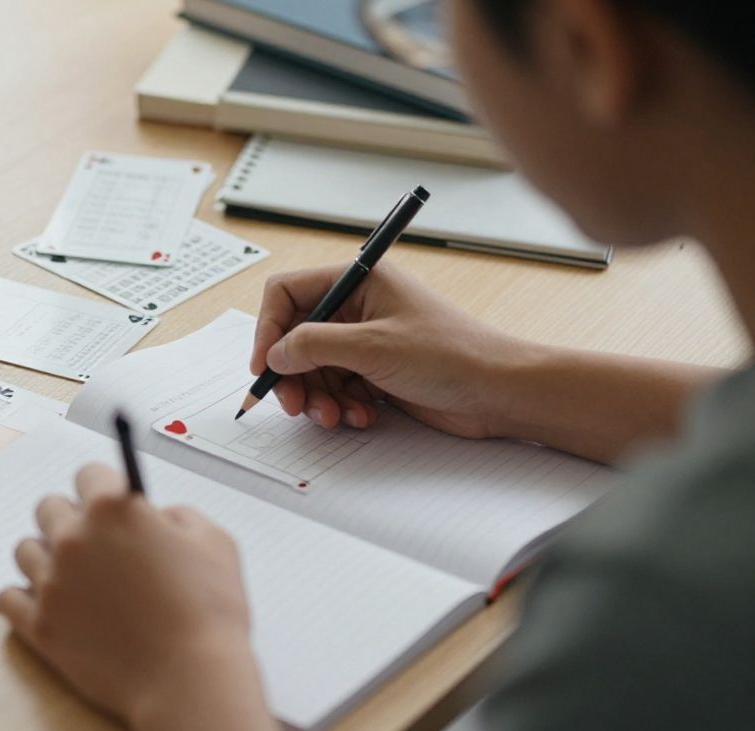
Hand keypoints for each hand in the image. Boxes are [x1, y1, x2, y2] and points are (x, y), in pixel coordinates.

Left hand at [0, 464, 252, 724]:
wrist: (190, 680)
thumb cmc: (208, 612)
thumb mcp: (214, 541)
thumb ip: (178, 516)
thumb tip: (156, 517)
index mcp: (112, 509)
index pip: (88, 474)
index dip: (107, 488)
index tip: (114, 507)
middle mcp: (73, 539)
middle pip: (50, 507)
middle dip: (73, 519)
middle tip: (97, 544)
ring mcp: (51, 583)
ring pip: (25, 550)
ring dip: (47, 556)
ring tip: (77, 578)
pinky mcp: (39, 626)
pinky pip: (8, 596)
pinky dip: (26, 597)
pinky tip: (53, 603)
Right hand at [250, 263, 528, 438]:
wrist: (498, 392)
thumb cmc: (451, 355)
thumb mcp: (372, 347)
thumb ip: (314, 346)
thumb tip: (275, 353)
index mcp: (359, 280)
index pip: (288, 294)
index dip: (269, 329)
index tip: (265, 365)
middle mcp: (358, 306)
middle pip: (296, 337)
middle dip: (293, 374)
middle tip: (294, 405)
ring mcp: (365, 340)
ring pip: (313, 368)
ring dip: (317, 396)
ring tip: (334, 417)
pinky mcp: (374, 371)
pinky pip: (335, 387)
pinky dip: (339, 406)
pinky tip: (359, 417)